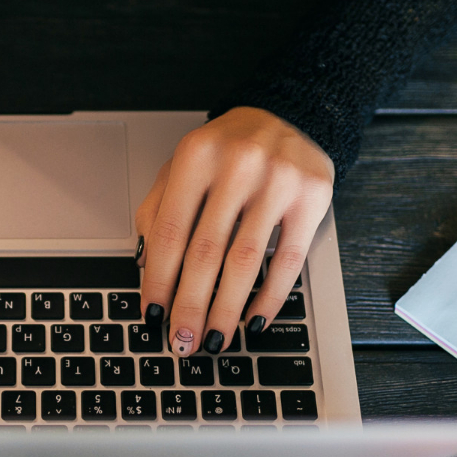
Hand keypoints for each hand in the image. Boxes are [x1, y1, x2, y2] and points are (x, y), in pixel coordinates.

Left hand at [136, 107, 334, 355]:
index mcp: (196, 157)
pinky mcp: (311, 198)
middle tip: (182, 341)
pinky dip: (269, 297)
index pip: (170, 232)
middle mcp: (237, 166)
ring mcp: (278, 181)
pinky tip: (253, 319)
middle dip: (190, 306)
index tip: (153, 314)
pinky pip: (288, 260)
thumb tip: (146, 269)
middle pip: (206, 253)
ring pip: (245, 262)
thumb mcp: (183, 167)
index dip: (159, 280)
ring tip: (214, 339)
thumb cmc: (227, 149)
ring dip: (226, 310)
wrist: (289, 114)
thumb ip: (158, 211)